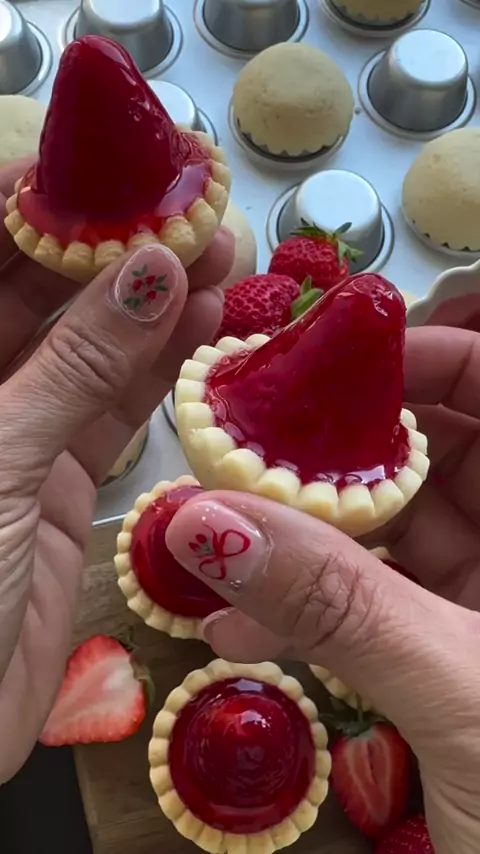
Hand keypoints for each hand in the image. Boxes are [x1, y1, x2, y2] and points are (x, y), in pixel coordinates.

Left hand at [0, 159, 233, 782]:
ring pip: (90, 349)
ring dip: (152, 302)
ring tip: (219, 254)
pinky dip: (160, 370)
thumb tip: (151, 268)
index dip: (41, 204)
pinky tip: (203, 324)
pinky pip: (115, 410)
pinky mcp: (61, 484)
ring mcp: (18, 435)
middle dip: (114, 246)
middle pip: (39, 292)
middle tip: (190, 206)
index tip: (116, 167)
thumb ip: (76, 365)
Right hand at [165, 325, 479, 853]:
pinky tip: (245, 626)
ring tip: (221, 537)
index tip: (326, 371)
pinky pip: (380, 608)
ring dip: (306, 543)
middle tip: (245, 451)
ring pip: (395, 539)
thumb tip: (211, 523)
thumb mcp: (462, 693)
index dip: (426, 363)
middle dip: (334, 457)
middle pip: (436, 459)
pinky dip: (316, 612)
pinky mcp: (454, 656)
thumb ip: (339, 605)